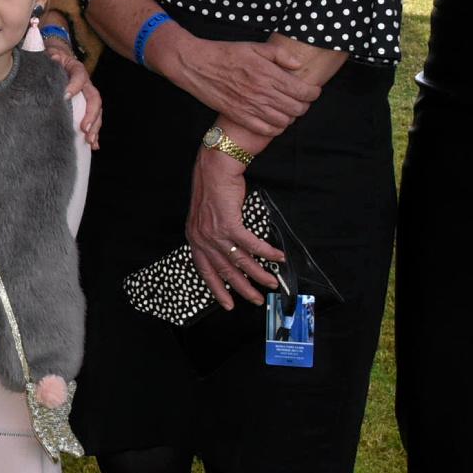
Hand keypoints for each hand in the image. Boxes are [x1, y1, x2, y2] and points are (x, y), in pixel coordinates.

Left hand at [38, 41, 102, 147]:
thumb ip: (52, 56)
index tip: (65, 96)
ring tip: (90, 140)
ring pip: (97, 112)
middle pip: (94, 99)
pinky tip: (94, 145)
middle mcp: (87, 84)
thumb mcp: (52, 54)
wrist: (60, 58)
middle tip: (84, 128)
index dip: (74, 86)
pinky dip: (94, 132)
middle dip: (91, 115)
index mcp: (78, 70)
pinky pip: (93, 119)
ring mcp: (88, 96)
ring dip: (95, 127)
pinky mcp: (86, 106)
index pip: (79, 76)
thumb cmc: (54, 59)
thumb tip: (53, 57)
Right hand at [158, 33, 317, 139]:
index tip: (314, 91)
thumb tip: (298, 65)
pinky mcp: (239, 116)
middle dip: (304, 105)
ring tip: (289, 110)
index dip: (313, 93)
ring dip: (291, 117)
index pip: (302, 91)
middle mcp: (262, 93)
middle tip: (302, 100)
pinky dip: (276, 128)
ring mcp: (250, 106)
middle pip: (296, 108)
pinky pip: (266, 130)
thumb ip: (279, 54)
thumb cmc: (225, 53)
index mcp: (268, 74)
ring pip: (283, 121)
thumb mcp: (254, 46)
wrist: (196, 65)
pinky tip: (275, 120)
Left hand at [185, 149, 283, 309]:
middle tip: (255, 300)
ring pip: (240, 261)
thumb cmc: (213, 189)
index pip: (205, 271)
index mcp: (195, 239)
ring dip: (258, 274)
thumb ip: (212, 236)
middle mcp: (203, 239)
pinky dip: (266, 252)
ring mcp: (215, 233)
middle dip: (242, 289)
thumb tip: (228, 251)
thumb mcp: (205, 218)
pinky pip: (251, 244)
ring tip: (271, 283)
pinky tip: (277, 258)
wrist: (214, 168)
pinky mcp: (229, 224)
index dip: (217, 289)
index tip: (227, 304)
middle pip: (225, 271)